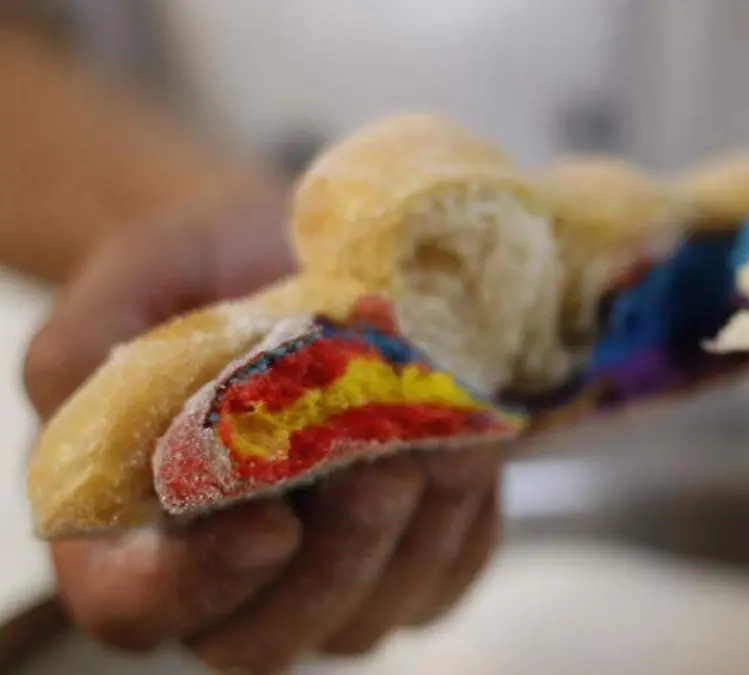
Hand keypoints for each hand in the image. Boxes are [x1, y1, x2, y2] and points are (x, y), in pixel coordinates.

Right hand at [22, 192, 501, 673]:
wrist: (276, 254)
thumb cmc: (190, 274)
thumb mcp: (126, 284)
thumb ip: (89, 349)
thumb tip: (109, 400)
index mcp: (126, 534)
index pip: (140, 608)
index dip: (203, 583)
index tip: (269, 522)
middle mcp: (224, 578)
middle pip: (270, 636)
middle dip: (340, 558)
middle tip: (384, 470)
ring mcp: (322, 579)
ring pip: (369, 614)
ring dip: (420, 535)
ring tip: (453, 444)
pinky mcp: (406, 555)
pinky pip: (445, 575)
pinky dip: (468, 520)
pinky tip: (477, 451)